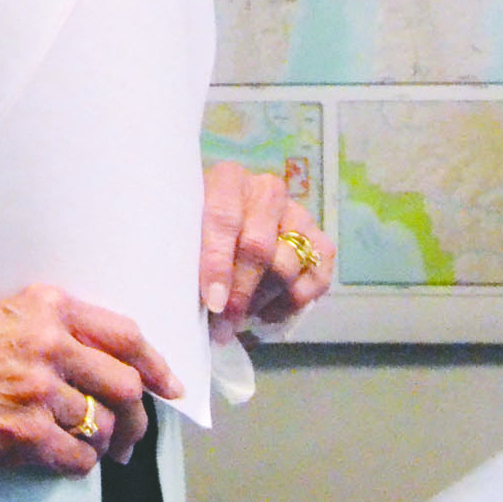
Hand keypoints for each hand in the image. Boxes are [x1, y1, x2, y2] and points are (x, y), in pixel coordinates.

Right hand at [0, 284, 182, 473]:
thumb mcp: (11, 314)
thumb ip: (63, 326)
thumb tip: (120, 362)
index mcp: (50, 308)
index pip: (126, 336)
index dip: (156, 365)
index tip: (170, 387)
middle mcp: (49, 345)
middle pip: (125, 386)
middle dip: (137, 417)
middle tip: (131, 435)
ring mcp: (36, 392)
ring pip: (102, 426)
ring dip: (105, 444)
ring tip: (94, 448)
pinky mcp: (22, 435)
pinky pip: (77, 458)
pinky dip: (81, 464)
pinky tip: (69, 459)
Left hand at [199, 160, 333, 343]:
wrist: (228, 226)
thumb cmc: (197, 231)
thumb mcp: (182, 230)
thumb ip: (183, 252)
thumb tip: (187, 295)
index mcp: (227, 179)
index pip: (223, 218)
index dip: (217, 263)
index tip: (213, 301)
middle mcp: (267, 191)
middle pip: (259, 247)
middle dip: (240, 292)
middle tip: (224, 322)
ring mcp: (298, 215)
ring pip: (286, 267)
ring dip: (261, 301)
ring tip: (238, 317)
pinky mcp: (320, 242)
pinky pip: (316, 279)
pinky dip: (291, 304)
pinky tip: (265, 311)